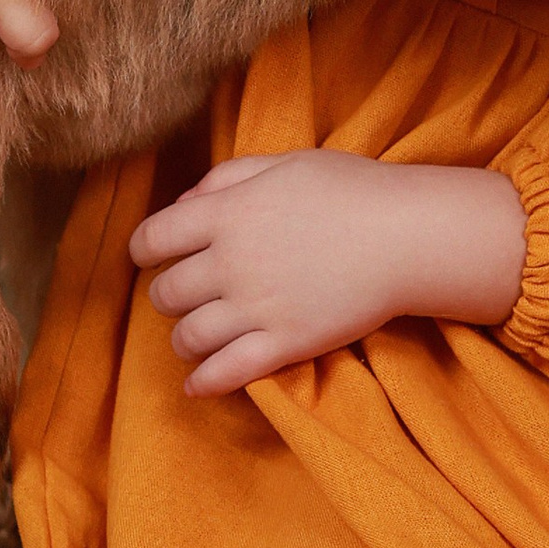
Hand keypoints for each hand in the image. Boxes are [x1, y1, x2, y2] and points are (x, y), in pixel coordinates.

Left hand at [128, 150, 526, 400]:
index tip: (149, 257)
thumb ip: (228, 177)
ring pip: (187, 337)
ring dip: (184, 339)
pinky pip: (225, 373)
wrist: (406, 237)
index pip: (153, 238)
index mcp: (227, 214)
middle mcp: (230, 262)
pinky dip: (202, 383)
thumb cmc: (352, 190)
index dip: (142, 250)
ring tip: (194, 337)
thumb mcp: (285, 163)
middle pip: (165, 293)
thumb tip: (184, 202)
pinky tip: (197, 384)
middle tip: (183, 295)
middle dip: (167, 296)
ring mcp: (255, 308)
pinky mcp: (284, 345)